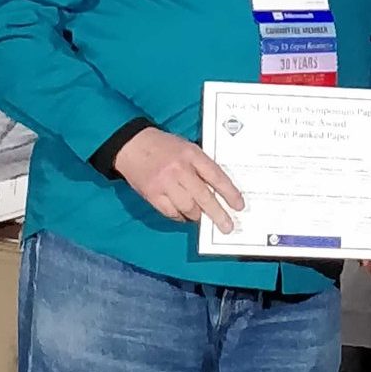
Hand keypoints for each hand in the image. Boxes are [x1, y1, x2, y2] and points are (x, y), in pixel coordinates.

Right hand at [114, 127, 243, 232]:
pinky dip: (180, 216)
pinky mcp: (151, 194)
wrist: (131, 144)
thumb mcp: (188, 148)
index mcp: (192, 155)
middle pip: (204, 197)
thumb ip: (202, 166)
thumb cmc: (164, 146)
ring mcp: (164, 183)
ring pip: (188, 208)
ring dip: (197, 215)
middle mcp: (180, 170)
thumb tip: (219, 190)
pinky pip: (171, 212)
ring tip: (201, 217)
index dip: (230, 193)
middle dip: (218, 214)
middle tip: (227, 226)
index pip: (217, 177)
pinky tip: (184, 215)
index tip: (239, 205)